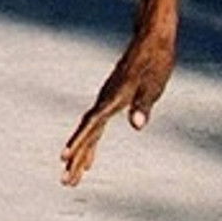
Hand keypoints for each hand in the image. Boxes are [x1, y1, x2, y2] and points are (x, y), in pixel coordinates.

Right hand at [60, 23, 176, 185]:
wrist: (151, 38)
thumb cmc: (156, 61)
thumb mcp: (155, 84)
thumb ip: (144, 105)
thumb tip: (137, 124)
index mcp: (114, 98)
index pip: (92, 125)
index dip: (78, 142)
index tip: (65, 158)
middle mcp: (105, 100)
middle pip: (86, 133)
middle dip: (76, 158)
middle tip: (66, 182)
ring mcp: (105, 100)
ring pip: (88, 132)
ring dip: (80, 154)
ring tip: (72, 177)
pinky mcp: (110, 100)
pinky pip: (95, 127)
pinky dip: (90, 143)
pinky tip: (90, 158)